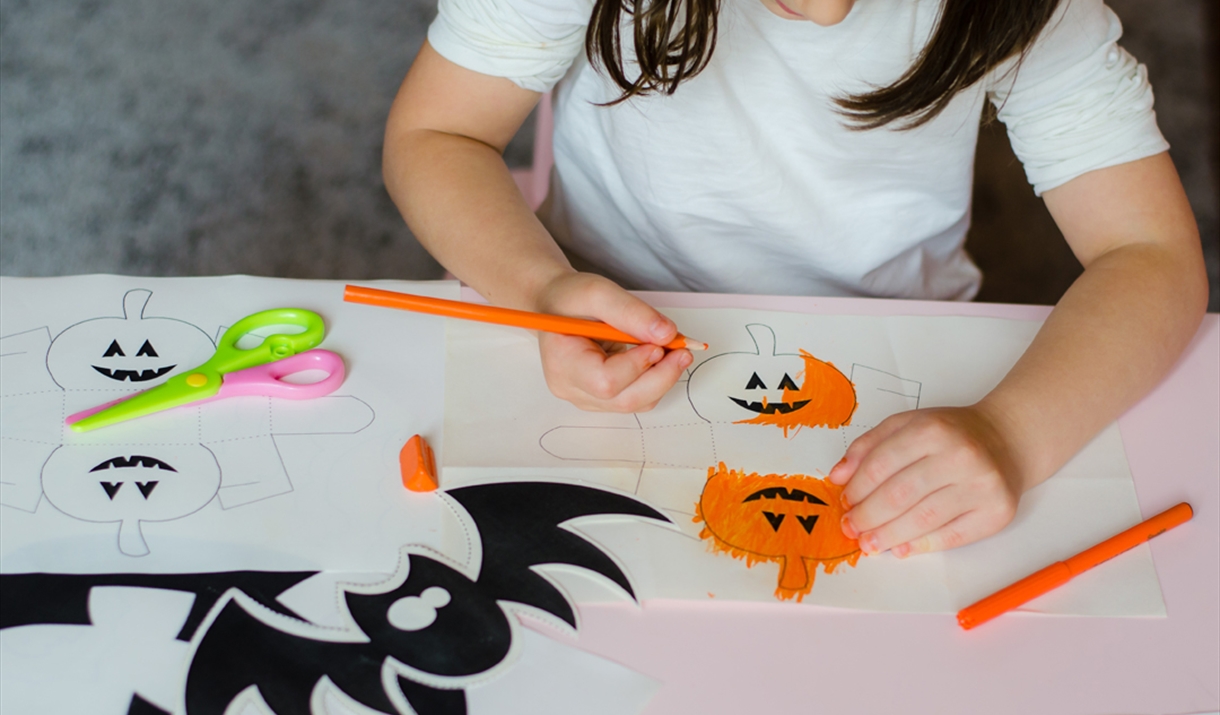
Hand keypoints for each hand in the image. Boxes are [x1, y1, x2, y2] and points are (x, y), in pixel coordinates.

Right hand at [533, 272, 692, 411]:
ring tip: (672, 349)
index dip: (637, 366)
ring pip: (635, 403)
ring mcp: (587, 398)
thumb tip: (667, 334)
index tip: (659, 343)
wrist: (559, 307)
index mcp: (562, 362)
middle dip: (661, 377)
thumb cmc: (571, 299)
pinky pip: (637, 399)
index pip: (604, 381)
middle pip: (624, 400)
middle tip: (683, 351)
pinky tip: (657, 357)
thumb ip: (630, 311)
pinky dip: (654, 380)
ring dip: (661, 378)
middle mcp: (572, 388)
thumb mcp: (597, 292)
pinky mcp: (602, 399)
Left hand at [827, 406, 1023, 557]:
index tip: (845, 503)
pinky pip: (952, 536)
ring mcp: (981, 486)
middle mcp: (959, 456)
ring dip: (889, 536)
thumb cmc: (951, 435)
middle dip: (868, 516)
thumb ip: (868, 446)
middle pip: (900, 495)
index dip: (857, 489)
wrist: (1007, 441)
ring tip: (869, 543)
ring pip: (923, 519)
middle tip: (852, 528)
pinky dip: (923, 545)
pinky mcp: (996, 513)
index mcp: (932, 430)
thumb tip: (838, 477)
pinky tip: (902, 548)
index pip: (881, 465)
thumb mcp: (907, 425)